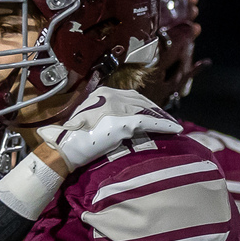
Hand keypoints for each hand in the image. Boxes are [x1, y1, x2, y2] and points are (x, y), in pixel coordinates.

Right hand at [36, 87, 181, 171]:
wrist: (64, 147)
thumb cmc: (73, 137)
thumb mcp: (88, 119)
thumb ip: (103, 114)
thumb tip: (117, 120)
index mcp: (102, 93)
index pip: (131, 96)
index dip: (145, 105)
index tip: (154, 112)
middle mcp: (111, 96)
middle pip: (141, 101)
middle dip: (156, 110)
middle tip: (167, 120)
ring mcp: (118, 108)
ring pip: (148, 111)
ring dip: (163, 118)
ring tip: (174, 126)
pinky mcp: (123, 123)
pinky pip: (149, 123)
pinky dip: (164, 126)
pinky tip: (175, 129)